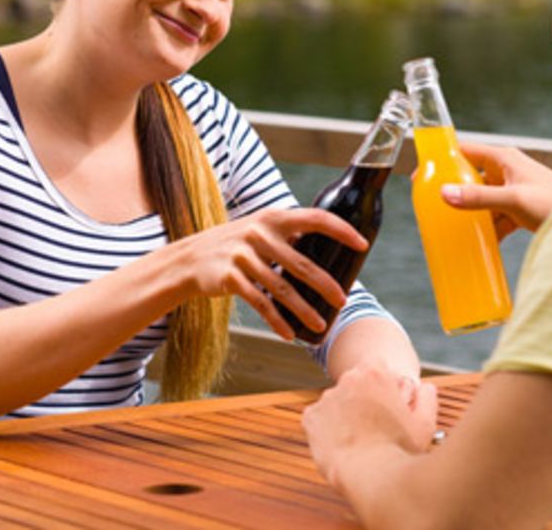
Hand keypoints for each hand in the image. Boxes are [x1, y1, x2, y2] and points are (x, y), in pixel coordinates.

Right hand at [167, 207, 366, 339]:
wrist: (190, 259)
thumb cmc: (235, 245)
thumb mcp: (260, 230)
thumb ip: (288, 235)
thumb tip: (327, 247)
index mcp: (273, 218)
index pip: (314, 218)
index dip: (341, 230)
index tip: (362, 244)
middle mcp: (258, 234)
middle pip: (301, 263)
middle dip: (325, 284)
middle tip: (343, 299)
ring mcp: (242, 256)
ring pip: (281, 289)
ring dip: (304, 310)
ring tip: (321, 324)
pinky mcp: (229, 279)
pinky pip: (259, 303)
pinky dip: (276, 321)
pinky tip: (290, 334)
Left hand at [302, 363, 438, 487]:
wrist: (370, 475)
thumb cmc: (399, 450)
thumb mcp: (425, 423)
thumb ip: (427, 399)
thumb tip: (425, 387)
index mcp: (374, 373)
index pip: (376, 366)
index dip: (383, 385)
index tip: (387, 402)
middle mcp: (347, 379)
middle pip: (355, 384)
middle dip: (363, 399)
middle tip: (375, 425)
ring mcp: (327, 398)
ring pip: (337, 402)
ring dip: (346, 415)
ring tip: (360, 440)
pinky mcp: (311, 418)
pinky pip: (320, 420)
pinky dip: (328, 430)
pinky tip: (343, 445)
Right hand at [442, 142, 551, 235]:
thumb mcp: (513, 200)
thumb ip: (479, 198)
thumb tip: (445, 194)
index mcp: (504, 159)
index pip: (465, 150)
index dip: (442, 159)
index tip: (421, 173)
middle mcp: (507, 171)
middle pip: (470, 177)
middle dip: (453, 191)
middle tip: (432, 206)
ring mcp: (514, 190)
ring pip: (482, 199)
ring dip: (470, 214)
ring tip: (451, 228)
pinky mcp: (520, 209)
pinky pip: (495, 216)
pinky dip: (486, 228)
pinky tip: (477, 242)